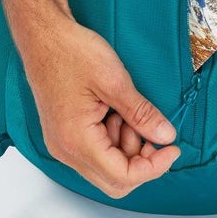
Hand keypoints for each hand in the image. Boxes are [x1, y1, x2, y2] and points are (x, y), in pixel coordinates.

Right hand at [16, 12, 179, 198]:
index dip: (154, 167)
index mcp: (76, 141)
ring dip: (127, 147)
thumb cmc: (71, 52)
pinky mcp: (65, 134)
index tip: (172, 148)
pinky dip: (114, 139)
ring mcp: (63, 144)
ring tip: (129, 113)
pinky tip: (117, 113)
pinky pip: (96, 152)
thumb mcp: (114, 81)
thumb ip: (141, 114)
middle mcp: (66, 150)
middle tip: (154, 131)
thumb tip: (166, 136)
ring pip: (106, 167)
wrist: (44, 36)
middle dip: (141, 161)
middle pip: (114, 181)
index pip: (122, 176)